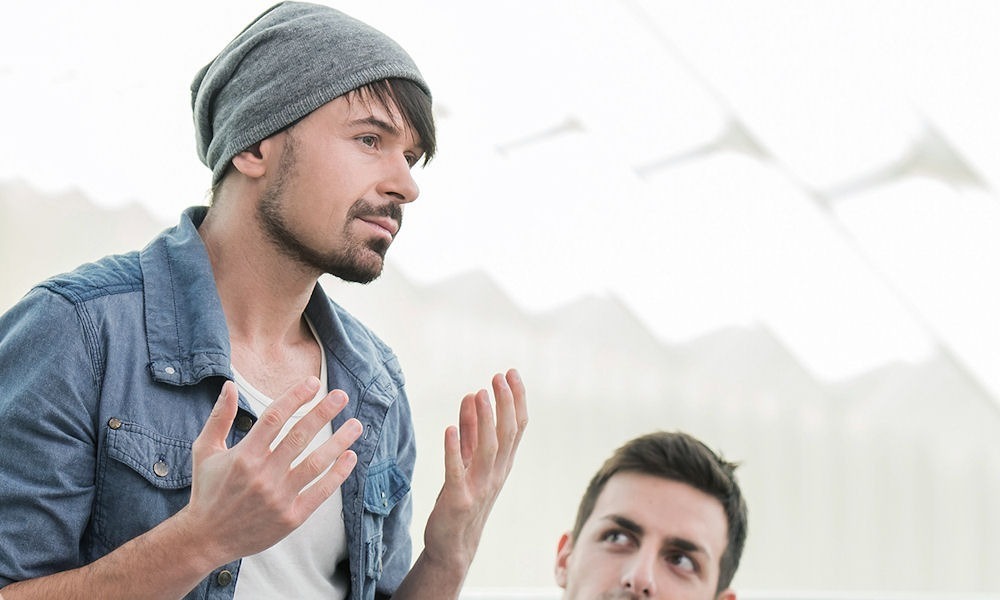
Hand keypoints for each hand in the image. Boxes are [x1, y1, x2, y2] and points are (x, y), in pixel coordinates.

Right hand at [179, 377, 361, 564]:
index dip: (295, 397)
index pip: (275, 418)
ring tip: (356, 425)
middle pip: (299, 436)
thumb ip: (220, 417)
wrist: (205, 539)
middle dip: (323, 412)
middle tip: (341, 395)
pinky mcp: (291, 518)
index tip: (313, 383)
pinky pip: (320, 492)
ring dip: (339, 442)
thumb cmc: (207, 490)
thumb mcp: (205, 451)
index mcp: (243, 456)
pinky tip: (350, 457)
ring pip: (316, 463)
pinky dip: (338, 474)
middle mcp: (263, 475)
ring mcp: (278, 498)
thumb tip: (230, 385)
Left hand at [421, 368, 527, 571]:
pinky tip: (449, 429)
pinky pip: (456, 472)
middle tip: (499, 375)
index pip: (517, 427)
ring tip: (480, 393)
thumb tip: (472, 394)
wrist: (453, 545)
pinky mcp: (458, 500)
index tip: (511, 373)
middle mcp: (496, 473)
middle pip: (507, 434)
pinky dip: (454, 450)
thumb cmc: (463, 498)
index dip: (516, 399)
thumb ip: (470, 429)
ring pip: (488, 449)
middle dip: (505, 403)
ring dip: (485, 420)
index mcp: (502, 463)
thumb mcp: (468, 460)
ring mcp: (479, 487)